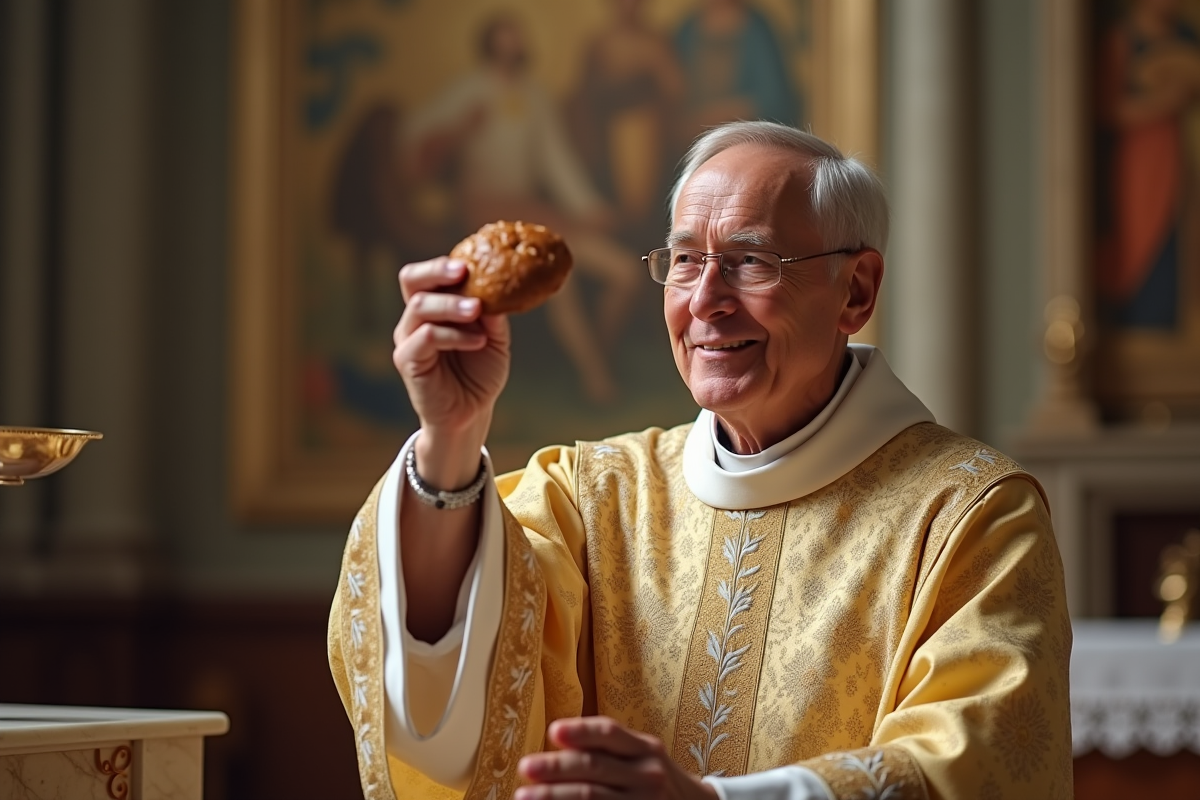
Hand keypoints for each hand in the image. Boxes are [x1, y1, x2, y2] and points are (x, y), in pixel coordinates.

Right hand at [393, 257, 509, 486]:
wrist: (471, 413)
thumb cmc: (480, 373)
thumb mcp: (495, 339)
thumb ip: (494, 315)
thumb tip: (500, 288)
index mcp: (435, 306)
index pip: (430, 273)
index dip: (446, 263)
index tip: (473, 262)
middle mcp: (416, 317)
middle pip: (411, 279)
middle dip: (436, 270)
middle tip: (464, 272)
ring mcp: (408, 337)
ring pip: (420, 306)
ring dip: (451, 304)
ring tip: (478, 311)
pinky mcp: (407, 360)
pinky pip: (426, 337)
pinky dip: (453, 334)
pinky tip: (477, 340)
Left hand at [516, 717, 718, 799]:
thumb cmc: (655, 779)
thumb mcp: (642, 756)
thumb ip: (608, 749)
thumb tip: (558, 742)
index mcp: (645, 749)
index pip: (610, 734)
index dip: (581, 731)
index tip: (553, 730)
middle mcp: (647, 775)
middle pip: (595, 769)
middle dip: (555, 768)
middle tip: (525, 767)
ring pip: (592, 799)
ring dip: (554, 798)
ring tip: (524, 797)